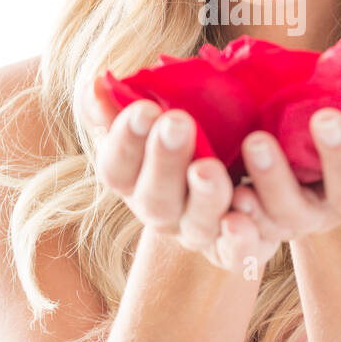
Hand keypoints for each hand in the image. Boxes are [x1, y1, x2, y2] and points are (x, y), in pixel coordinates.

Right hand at [79, 80, 281, 275]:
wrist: (246, 181)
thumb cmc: (197, 136)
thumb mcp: (164, 119)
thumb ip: (125, 104)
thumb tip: (94, 85)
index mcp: (136, 180)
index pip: (117, 167)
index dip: (126, 140)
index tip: (145, 108)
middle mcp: (164, 214)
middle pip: (155, 199)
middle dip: (164, 161)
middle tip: (177, 122)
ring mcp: (200, 235)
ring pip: (197, 225)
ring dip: (204, 197)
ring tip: (209, 169)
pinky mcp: (239, 250)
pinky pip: (237, 256)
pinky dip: (239, 241)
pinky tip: (243, 216)